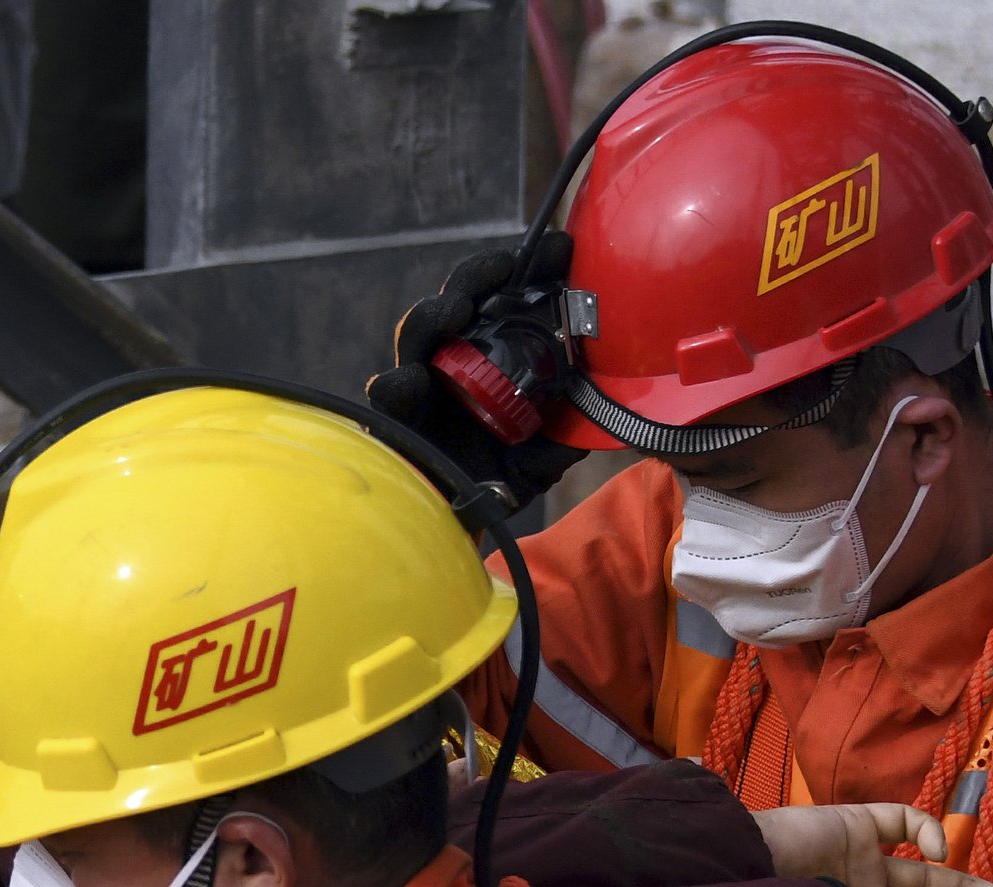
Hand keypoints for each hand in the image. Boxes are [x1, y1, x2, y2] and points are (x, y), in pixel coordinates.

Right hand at [363, 231, 588, 506]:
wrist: (456, 530)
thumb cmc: (494, 485)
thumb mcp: (541, 458)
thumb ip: (565, 434)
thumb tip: (603, 406)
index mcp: (486, 360)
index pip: (502, 303)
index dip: (526, 273)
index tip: (558, 250)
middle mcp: (450, 364)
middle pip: (457, 304)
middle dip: (476, 278)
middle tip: (504, 267)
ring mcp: (419, 387)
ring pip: (418, 336)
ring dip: (435, 315)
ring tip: (456, 309)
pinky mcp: (393, 419)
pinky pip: (389, 395)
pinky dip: (398, 386)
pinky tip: (412, 381)